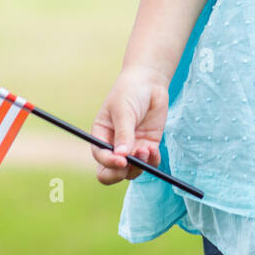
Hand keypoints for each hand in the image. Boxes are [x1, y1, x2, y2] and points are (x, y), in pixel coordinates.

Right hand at [90, 66, 169, 184]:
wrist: (149, 82)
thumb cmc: (130, 92)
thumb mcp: (123, 110)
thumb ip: (124, 133)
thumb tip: (122, 156)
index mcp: (101, 136)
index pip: (101, 157)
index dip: (109, 162)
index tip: (122, 160)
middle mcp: (115, 146)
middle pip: (111, 172)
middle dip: (120, 173)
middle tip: (131, 164)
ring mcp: (132, 147)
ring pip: (132, 171)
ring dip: (139, 166)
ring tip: (146, 150)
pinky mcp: (148, 146)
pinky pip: (149, 163)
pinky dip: (152, 161)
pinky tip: (153, 150)